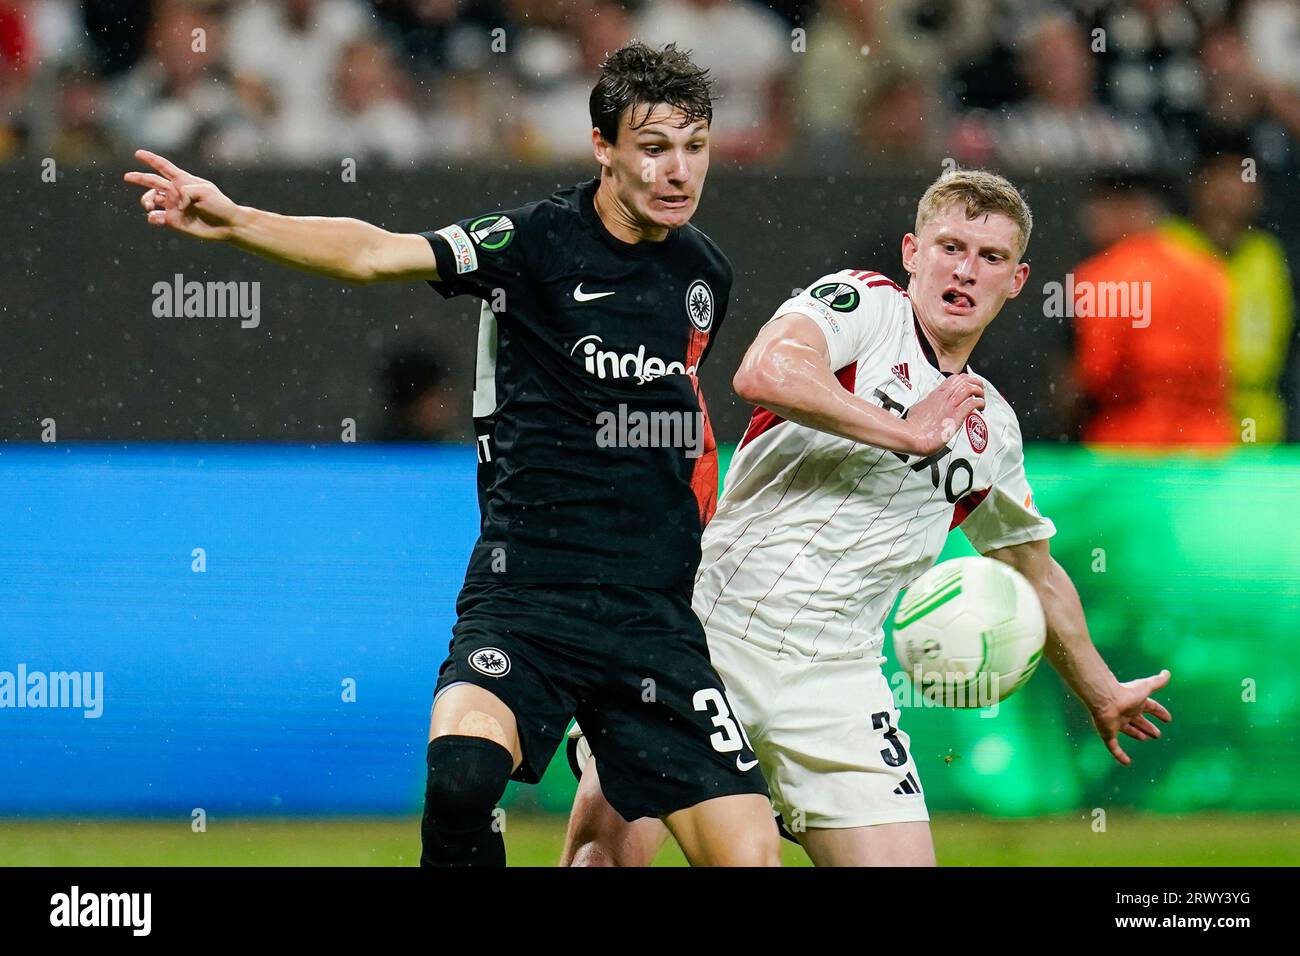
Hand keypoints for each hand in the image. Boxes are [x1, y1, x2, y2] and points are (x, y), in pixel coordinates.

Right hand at [123, 149, 242, 240]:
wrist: (227, 225)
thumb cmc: (219, 205)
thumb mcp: (204, 191)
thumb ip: (186, 192)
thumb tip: (174, 204)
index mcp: (183, 181)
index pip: (164, 167)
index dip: (151, 159)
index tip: (138, 153)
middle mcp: (175, 192)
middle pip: (152, 182)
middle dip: (139, 178)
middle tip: (127, 177)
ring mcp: (173, 207)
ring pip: (151, 200)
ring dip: (146, 201)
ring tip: (149, 205)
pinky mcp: (172, 221)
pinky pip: (155, 217)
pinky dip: (152, 217)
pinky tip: (156, 217)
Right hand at [906, 372, 984, 454]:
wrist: (913, 436)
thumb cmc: (914, 427)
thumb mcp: (919, 409)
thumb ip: (927, 405)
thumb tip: (928, 406)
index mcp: (936, 394)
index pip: (954, 378)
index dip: (966, 380)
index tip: (970, 387)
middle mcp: (944, 397)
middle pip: (964, 379)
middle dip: (976, 383)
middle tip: (979, 392)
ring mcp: (950, 405)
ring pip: (970, 388)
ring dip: (979, 392)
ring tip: (981, 400)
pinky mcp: (956, 416)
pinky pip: (972, 403)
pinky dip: (980, 403)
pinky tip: (981, 409)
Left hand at [1090, 669, 1172, 765]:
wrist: (1106, 699)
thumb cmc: (1126, 693)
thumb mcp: (1146, 688)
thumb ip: (1157, 681)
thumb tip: (1167, 672)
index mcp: (1136, 703)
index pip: (1150, 708)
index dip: (1159, 713)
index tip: (1168, 719)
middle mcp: (1126, 713)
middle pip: (1139, 721)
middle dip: (1148, 727)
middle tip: (1157, 734)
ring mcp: (1116, 724)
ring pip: (1128, 731)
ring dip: (1137, 734)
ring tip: (1145, 738)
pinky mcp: (1108, 734)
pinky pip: (1114, 747)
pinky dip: (1120, 755)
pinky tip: (1126, 762)